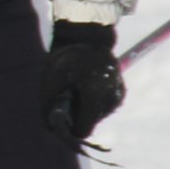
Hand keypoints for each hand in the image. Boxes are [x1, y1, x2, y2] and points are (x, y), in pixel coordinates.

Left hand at [39, 20, 124, 142]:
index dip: (69, 129)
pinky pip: (104, 107)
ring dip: (86, 108)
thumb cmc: (66, 58)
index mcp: (94, 94)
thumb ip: (48, 106)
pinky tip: (87, 86)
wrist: (89, 37)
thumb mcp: (51, 80)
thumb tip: (50, 130)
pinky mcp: (121, 92)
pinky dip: (94, 102)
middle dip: (77, 116)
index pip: (83, 130)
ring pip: (97, 116)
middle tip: (67, 96)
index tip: (61, 117)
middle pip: (90, 123)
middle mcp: (110, 98)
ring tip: (78, 88)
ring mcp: (118, 96)